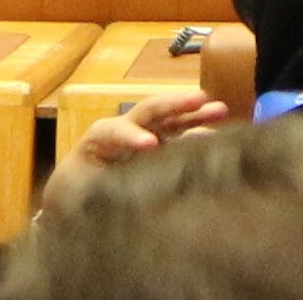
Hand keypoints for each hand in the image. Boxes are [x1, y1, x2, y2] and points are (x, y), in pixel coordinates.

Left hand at [63, 92, 234, 174]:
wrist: (82, 186)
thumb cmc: (82, 188)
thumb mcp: (84, 190)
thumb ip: (99, 190)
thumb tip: (115, 202)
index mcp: (101, 138)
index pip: (114, 131)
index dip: (131, 136)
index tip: (150, 144)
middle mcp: (126, 129)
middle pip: (148, 111)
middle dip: (173, 105)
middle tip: (199, 99)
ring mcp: (146, 133)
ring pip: (170, 117)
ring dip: (194, 112)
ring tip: (220, 109)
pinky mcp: (161, 143)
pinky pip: (180, 134)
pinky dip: (198, 133)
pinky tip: (219, 135)